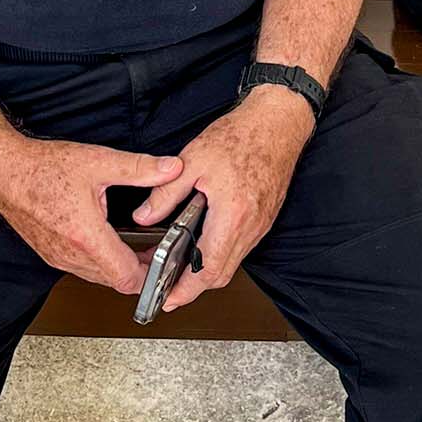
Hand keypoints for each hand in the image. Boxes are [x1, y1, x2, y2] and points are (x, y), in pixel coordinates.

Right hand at [0, 134, 186, 294]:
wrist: (3, 172)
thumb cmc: (43, 168)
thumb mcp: (99, 162)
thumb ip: (140, 168)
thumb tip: (172, 169)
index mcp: (86, 237)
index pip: (126, 277)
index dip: (152, 277)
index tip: (167, 267)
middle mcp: (70, 255)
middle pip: (114, 281)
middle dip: (140, 271)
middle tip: (159, 255)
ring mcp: (58, 257)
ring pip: (97, 276)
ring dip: (119, 267)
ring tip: (139, 249)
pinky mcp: (50, 254)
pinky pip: (81, 268)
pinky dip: (100, 262)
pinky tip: (108, 241)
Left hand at [129, 86, 315, 311]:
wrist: (277, 121)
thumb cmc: (242, 135)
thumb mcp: (193, 160)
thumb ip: (165, 193)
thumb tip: (144, 216)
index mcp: (232, 214)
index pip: (207, 269)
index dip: (186, 291)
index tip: (168, 299)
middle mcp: (250, 225)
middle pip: (221, 274)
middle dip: (194, 287)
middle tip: (170, 288)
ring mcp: (261, 224)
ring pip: (232, 262)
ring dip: (208, 271)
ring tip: (183, 267)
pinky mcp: (265, 217)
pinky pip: (242, 247)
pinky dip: (222, 253)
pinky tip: (206, 244)